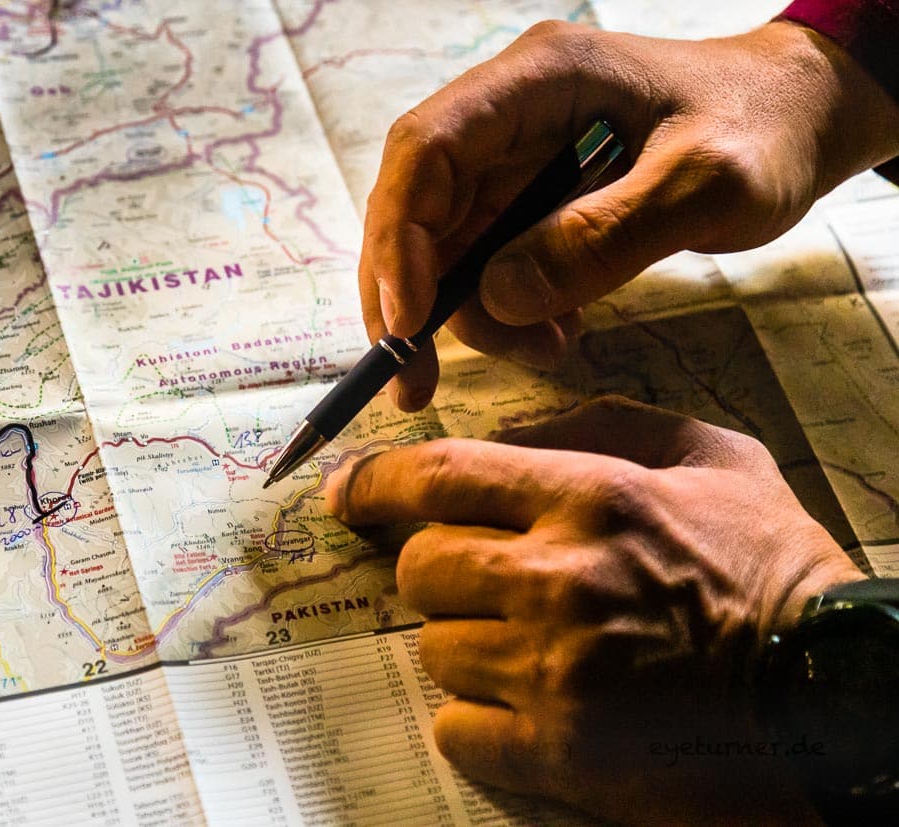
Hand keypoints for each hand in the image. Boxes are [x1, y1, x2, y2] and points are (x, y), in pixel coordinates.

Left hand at [327, 397, 864, 823]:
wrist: (836, 690)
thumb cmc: (772, 567)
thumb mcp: (708, 457)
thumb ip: (599, 424)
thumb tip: (500, 434)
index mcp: (592, 497)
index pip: (438, 475)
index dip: (374, 482)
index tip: (345, 492)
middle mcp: (561, 579)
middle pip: (420, 568)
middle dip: (436, 572)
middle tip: (483, 581)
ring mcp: (555, 672)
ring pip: (435, 648)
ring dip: (467, 645)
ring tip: (535, 647)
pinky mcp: (560, 752)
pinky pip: (456, 728)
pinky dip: (477, 718)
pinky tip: (531, 704)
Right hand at [361, 19, 898, 409]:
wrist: (797, 118)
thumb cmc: (764, 130)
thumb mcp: (706, 186)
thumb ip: (603, 238)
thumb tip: (498, 297)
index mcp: (537, 79)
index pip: (427, 150)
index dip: (400, 238)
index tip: (407, 323)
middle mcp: (506, 114)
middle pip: (416, 206)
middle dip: (409, 297)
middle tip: (416, 381)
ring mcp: (512, 158)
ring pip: (444, 246)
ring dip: (470, 315)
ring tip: (543, 349)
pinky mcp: (527, 197)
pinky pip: (485, 262)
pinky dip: (502, 311)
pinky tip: (554, 331)